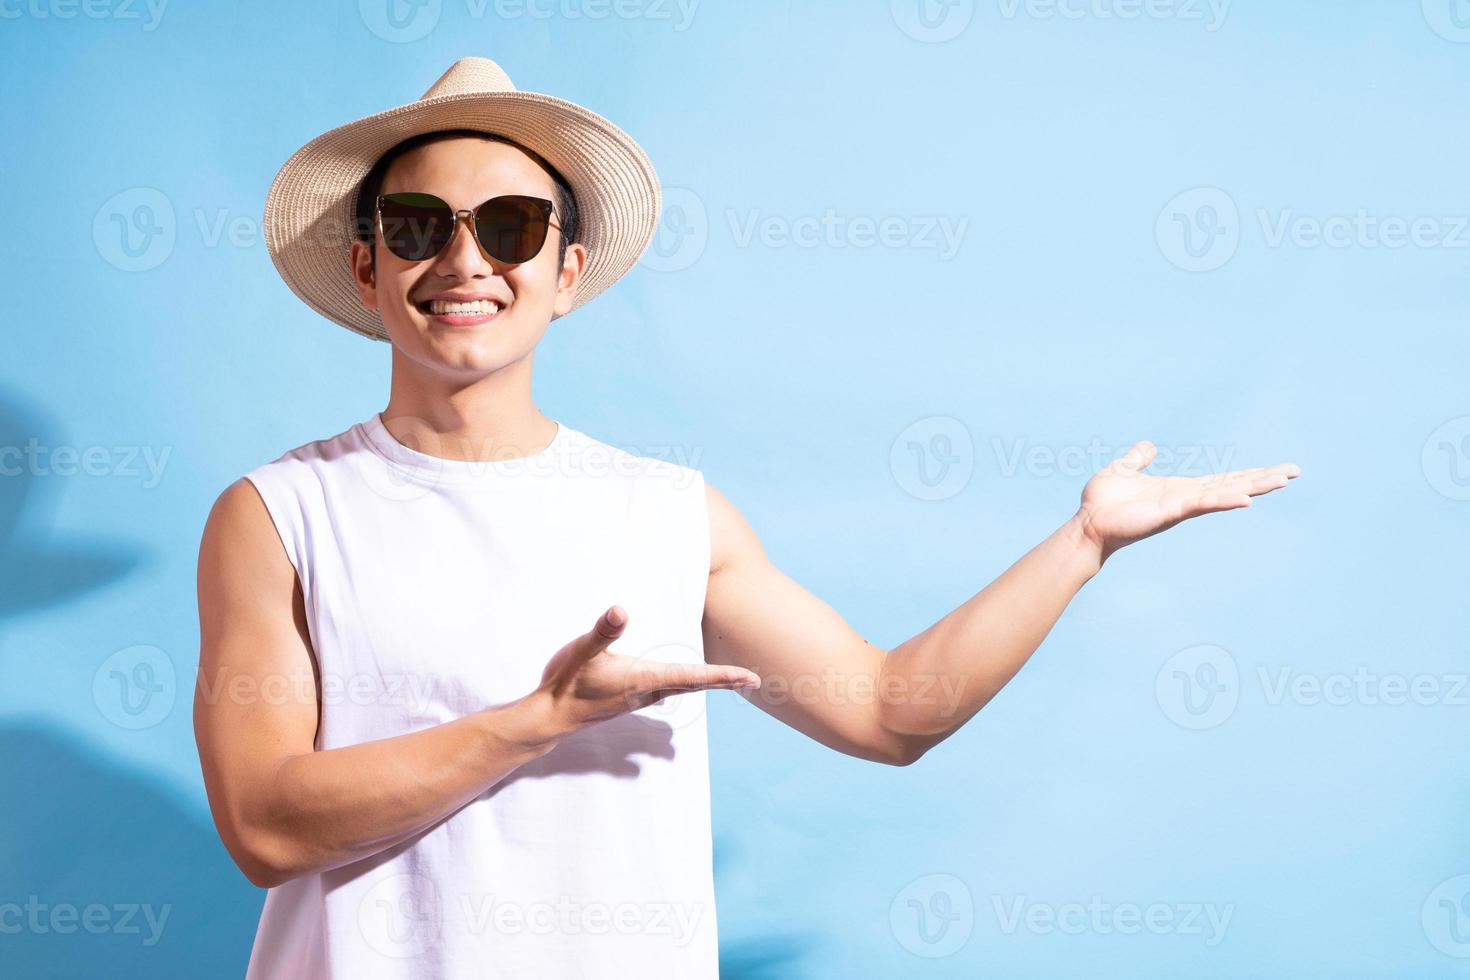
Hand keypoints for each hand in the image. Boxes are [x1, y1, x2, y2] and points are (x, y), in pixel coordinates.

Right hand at [534, 605, 760, 736]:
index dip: (723, 676)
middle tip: (756, 680)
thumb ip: (602, 632)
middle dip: (725, 681)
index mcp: (643, 679)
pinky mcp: (629, 698)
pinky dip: (687, 685)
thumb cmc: (565, 683)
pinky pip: (668, 691)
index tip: (750, 677)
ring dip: (707, 683)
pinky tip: (686, 684)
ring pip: (682, 689)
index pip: (692, 677)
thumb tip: (621, 611)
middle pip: (695, 685)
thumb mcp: (582, 652)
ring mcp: (639, 697)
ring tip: (731, 679)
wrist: (550, 718)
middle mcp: (647, 691)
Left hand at [1074, 441, 1299, 563]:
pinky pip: (1201, 504)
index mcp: (1180, 489)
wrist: (1087, 524)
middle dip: (1263, 479)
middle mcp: (1187, 499)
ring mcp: (1181, 507)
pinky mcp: (1170, 512)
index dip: (1249, 474)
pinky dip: (1223, 500)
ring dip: (1252, 487)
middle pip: (1232, 486)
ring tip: (1282, 480)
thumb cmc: (1104, 502)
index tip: (1278, 469)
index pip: (1222, 480)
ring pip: (1224, 494)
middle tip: (1295, 472)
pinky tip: (1246, 499)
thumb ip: (1138, 459)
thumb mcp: (1124, 470)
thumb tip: (1148, 446)